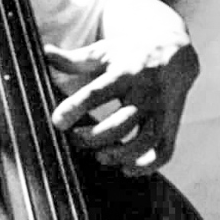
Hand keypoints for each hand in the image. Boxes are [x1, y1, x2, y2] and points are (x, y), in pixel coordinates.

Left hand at [48, 35, 198, 175]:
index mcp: (125, 72)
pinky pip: (164, 151)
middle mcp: (145, 93)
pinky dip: (147, 166)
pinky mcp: (170, 124)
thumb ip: (74, 59)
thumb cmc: (130, 54)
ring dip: (121, 154)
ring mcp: (160, 110)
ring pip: (145, 140)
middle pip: (121, 122)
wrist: (175, 52)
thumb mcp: (104, 51)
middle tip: (75, 139)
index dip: (76, 108)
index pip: (98, 93)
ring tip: (100, 157)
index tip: (58, 122)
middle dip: (95, 137)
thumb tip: (44, 52)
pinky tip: (126, 168)